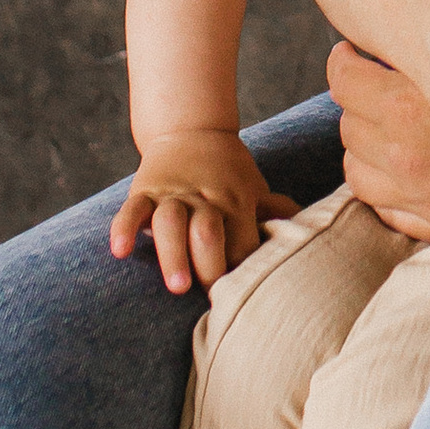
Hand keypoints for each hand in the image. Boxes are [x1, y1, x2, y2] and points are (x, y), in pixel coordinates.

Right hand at [112, 129, 299, 296]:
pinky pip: (132, 209)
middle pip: (209, 232)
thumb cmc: (228, 171)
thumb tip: (309, 229)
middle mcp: (204, 199)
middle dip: (211, 265)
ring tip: (177, 287)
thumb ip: (275, 211)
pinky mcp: (145, 189)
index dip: (242, 271)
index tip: (243, 299)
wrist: (191, 129)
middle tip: (210, 298)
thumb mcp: (254, 187)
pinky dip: (124, 229)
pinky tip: (120, 252)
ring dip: (174, 255)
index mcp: (235, 202)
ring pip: (171, 223)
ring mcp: (173, 195)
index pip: (241, 243)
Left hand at [329, 48, 429, 239]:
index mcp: (417, 91)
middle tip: (393, 79)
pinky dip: (395, 189)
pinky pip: (390, 212)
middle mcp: (412, 148)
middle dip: (365, 98)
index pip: (343, 74)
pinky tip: (420, 168)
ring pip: (358, 170)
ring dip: (372, 145)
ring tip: (401, 123)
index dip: (356, 53)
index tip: (372, 46)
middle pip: (348, 121)